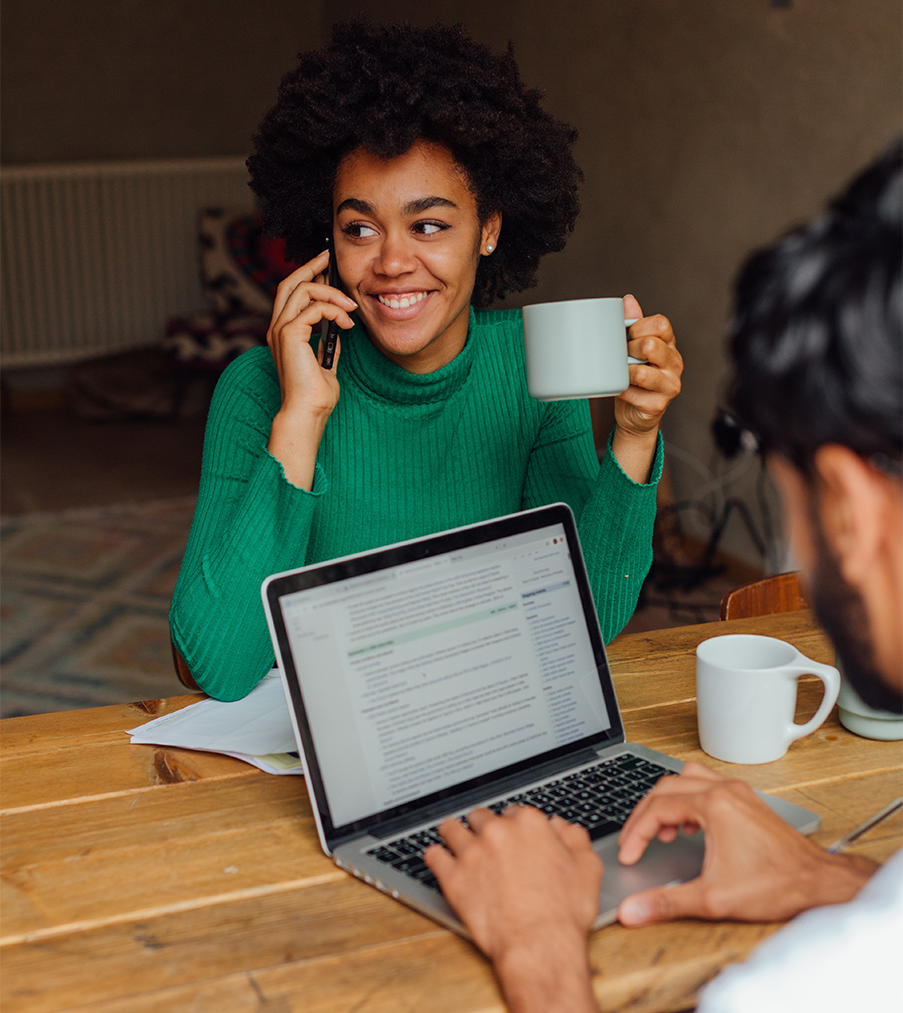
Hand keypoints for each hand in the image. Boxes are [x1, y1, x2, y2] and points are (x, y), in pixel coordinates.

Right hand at [266, 252, 357, 488]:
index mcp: (283, 331)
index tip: (325, 267)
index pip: (290, 292)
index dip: (306, 275)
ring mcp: (280, 330)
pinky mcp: (289, 335)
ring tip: (351, 307)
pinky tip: (348, 324)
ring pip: (303, 290)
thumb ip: (327, 342)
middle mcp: (277, 327)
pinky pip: (314, 308)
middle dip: (311, 266)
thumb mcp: (325, 361)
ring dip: (332, 293)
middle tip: (330, 259)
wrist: (308, 412)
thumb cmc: (316, 394)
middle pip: (289, 282)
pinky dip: (335, 311)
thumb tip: (339, 328)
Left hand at [425, 806, 601, 1012]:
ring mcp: (472, 852)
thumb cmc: (563, 913)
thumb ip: (575, 839)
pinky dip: (436, 857)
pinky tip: (439, 859)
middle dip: (483, 828)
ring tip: (454, 841)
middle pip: (480, 817)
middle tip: (486, 844)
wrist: (540, 946)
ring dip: (454, 834)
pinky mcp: (453, 876)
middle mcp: (497, 831)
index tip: (511, 837)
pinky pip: (434, 856)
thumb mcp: (587, 869)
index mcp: (528, 823)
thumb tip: (564, 828)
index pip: (513, 812)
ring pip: (452, 829)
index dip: (513, 826)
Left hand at [615, 295, 682, 438]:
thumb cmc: (633, 378)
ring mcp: (669, 385)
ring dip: (624, 372)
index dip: (638, 327)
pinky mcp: (659, 404)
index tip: (627, 336)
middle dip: (629, 350)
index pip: (660, 324)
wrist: (634, 414)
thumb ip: (633, 325)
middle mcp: (674, 363)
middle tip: (623, 357)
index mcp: (669, 345)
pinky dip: (621, 391)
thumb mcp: (633, 348)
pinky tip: (621, 390)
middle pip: (651, 345)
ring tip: (621, 374)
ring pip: (641, 372)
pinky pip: (633, 393)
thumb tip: (628, 300)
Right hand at [616, 761, 875, 926]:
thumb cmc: (775, 885)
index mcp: (714, 804)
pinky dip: (689, 800)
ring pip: (686, 778)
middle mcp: (724, 790)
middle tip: (634, 842)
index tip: (629, 855)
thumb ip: (667, 902)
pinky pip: (706, 785)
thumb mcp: (713, 898)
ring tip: (663, 831)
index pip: (658, 808)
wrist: (817, 883)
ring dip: (667, 801)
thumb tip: (632, 910)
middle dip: (644, 815)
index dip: (636, 833)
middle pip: (666, 787)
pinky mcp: (746, 800)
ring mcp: (737, 792)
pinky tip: (691, 826)